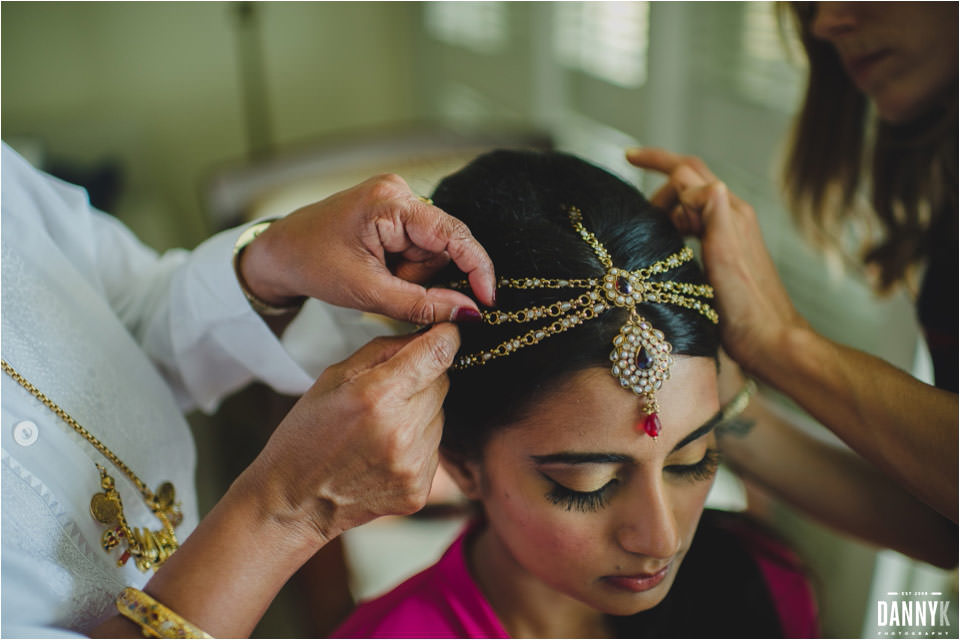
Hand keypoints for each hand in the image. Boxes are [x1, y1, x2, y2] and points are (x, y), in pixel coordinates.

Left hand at [239, 174, 495, 323]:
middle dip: (421, 275)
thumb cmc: (312, 265)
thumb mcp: (368, 292)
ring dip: (412, 274)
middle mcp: (399, 191)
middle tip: (387, 285)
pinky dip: (405, 267)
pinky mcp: (394, 211)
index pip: (453, 234)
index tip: (487, 303)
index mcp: (390, 202)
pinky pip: (419, 247)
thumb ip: (422, 303)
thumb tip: (468, 313)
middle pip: (443, 246)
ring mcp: (397, 199)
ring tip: (376, 277)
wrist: (279, 253)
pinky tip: (380, 269)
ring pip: (432, 251)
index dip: (477, 269)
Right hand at [241, 323, 458, 543]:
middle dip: (424, 378)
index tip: (446, 331)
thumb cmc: (307, 433)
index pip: (438, 354)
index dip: (446, 336)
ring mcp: (413, 465)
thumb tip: (428, 332)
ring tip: (382, 426)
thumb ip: (384, 350)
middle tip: (389, 391)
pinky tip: (385, 451)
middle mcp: (402, 432)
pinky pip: (435, 449)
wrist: (294, 502)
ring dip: (420, 412)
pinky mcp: (418, 491)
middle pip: (443, 383)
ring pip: (441, 416)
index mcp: (377, 396)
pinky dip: (417, 443)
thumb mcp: (334, 377)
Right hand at [626, 147, 806, 375]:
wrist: (769, 340)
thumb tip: (706, 184)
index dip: (657, 162)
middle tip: (635, 206)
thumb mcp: (725, 257)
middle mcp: (732, 217)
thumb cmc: (746, 306)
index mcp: (729, 213)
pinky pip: (697, 225)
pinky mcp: (727, 254)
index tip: (628, 158)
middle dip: (660, 179)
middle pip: (691, 181)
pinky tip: (667, 244)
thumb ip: (715, 215)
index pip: (687, 172)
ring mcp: (730, 235)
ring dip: (667, 204)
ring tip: (646, 224)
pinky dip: (677, 224)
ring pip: (693, 203)